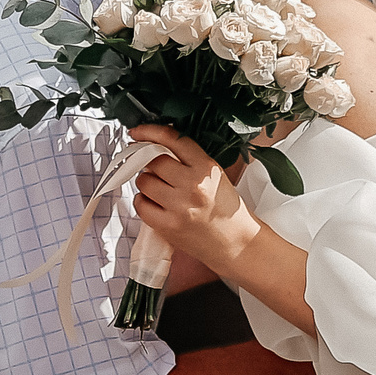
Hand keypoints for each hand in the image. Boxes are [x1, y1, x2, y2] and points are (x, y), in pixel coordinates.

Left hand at [130, 124, 259, 269]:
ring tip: (158, 188)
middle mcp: (193, 185)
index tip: (138, 132)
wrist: (236, 243)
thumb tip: (155, 147)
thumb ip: (189, 160)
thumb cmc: (226, 209)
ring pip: (144, 181)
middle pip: (154, 160)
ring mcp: (179, 206)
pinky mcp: (168, 225)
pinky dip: (143, 201)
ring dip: (146, 182)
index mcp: (206, 167)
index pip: (172, 139)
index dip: (150, 131)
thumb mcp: (215, 175)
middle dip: (149, 161)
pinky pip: (141, 204)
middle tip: (154, 169)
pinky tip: (154, 203)